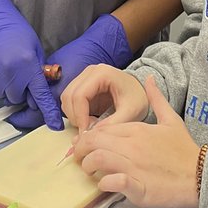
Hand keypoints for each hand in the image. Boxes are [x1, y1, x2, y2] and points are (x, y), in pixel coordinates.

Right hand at [0, 0, 61, 129]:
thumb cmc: (15, 31)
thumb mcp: (34, 48)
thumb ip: (37, 71)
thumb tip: (37, 92)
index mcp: (27, 66)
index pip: (40, 94)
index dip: (48, 111)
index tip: (55, 125)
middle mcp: (9, 72)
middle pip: (16, 98)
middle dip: (18, 90)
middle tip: (17, 74)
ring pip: (0, 93)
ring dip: (3, 85)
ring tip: (3, 65)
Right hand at [12, 15, 134, 130]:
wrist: (141, 91)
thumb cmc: (138, 98)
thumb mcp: (131, 112)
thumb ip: (112, 123)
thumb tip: (90, 135)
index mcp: (102, 73)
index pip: (80, 95)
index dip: (80, 116)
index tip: (86, 134)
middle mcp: (89, 72)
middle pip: (68, 96)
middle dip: (75, 117)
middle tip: (89, 130)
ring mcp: (83, 77)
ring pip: (66, 99)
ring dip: (74, 116)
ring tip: (91, 125)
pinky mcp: (81, 85)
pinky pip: (69, 101)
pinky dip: (75, 114)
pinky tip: (89, 120)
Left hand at [74, 76, 200, 207]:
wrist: (202, 175)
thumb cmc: (184, 149)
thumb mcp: (172, 120)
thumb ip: (157, 99)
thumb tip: (149, 79)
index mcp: (137, 129)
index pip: (102, 129)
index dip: (88, 137)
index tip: (86, 144)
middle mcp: (132, 146)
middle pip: (95, 142)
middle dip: (81, 150)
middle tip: (80, 159)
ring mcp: (134, 166)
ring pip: (99, 159)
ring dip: (89, 166)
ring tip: (91, 172)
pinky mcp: (138, 187)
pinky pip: (113, 182)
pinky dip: (104, 184)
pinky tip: (105, 185)